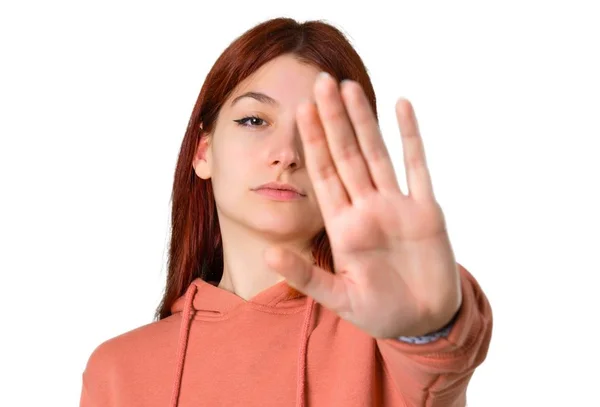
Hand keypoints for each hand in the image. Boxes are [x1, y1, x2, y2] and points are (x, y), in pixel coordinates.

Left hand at [264, 72, 461, 338]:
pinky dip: (411, 138)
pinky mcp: (426, 211)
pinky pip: (417, 168)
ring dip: (364, 121)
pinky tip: (402, 108)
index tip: (300, 110)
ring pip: (377, 153)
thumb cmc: (380, 311)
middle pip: (346, 155)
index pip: (324, 174)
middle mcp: (367, 208)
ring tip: (350, 87)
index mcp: (344, 226)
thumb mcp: (340, 298)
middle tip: (321, 82)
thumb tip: (267, 256)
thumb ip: (305, 276)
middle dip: (333, 119)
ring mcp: (397, 206)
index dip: (312, 142)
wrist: (424, 321)